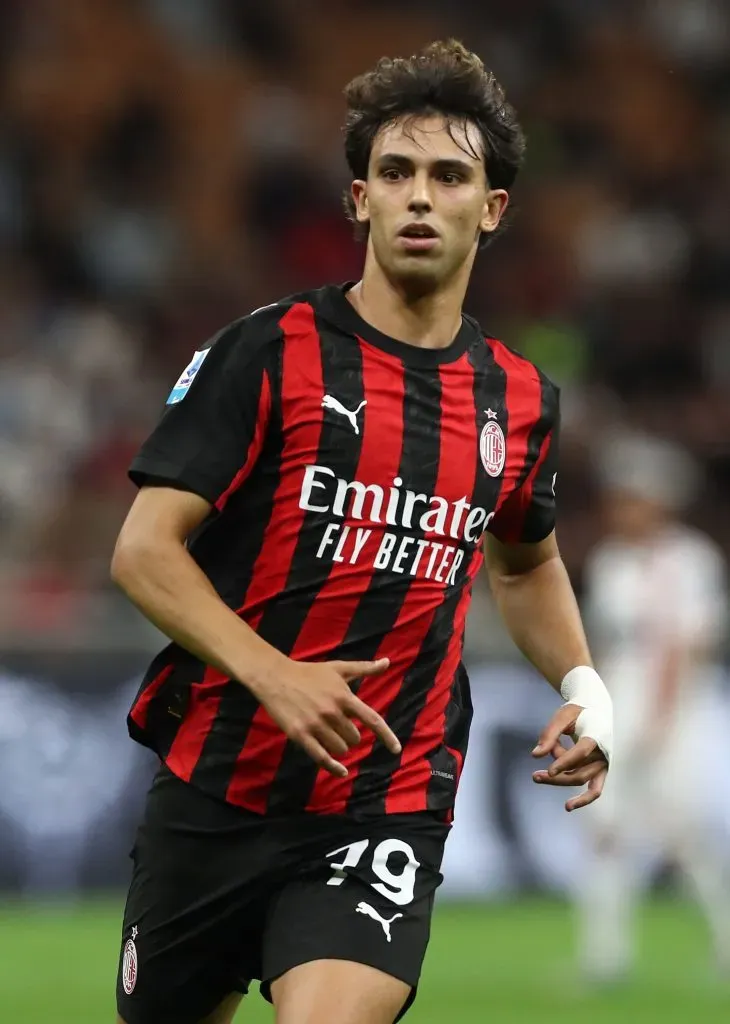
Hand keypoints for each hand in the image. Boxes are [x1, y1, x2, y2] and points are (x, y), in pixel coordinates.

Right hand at [254, 656, 399, 776]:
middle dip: (349, 736)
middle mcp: (333, 712)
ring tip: (328, 735)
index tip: (396, 749)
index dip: (387, 736)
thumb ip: (364, 668)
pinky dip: (334, 767)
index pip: (372, 719)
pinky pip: (322, 758)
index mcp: (344, 697)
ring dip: (339, 747)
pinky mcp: (301, 735)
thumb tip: (387, 662)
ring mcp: (316, 725)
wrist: (276, 677)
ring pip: (340, 749)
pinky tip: (341, 771)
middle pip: (354, 738)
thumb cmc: (309, 673)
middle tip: (338, 726)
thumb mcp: (338, 668)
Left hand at [531, 703, 607, 811]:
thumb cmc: (578, 712)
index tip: (549, 771)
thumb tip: (535, 755)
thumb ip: (549, 734)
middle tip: (534, 776)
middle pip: (579, 772)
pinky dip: (584, 799)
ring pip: (581, 780)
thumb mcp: (562, 716)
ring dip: (560, 781)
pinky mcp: (601, 770)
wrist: (597, 710)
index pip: (581, 752)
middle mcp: (603, 752)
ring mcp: (603, 763)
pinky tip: (569, 806)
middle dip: (556, 776)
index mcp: (596, 735)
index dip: (565, 762)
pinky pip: (595, 789)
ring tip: (537, 777)